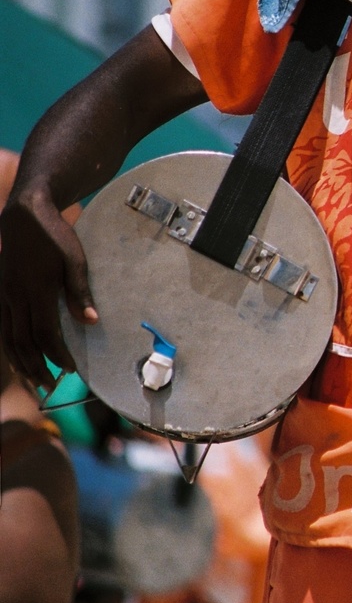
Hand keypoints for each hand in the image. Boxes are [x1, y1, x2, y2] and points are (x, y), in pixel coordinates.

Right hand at [0, 189, 95, 387]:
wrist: (24, 215)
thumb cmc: (55, 236)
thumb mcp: (74, 260)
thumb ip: (80, 292)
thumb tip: (90, 321)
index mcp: (37, 289)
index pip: (45, 333)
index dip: (56, 354)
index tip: (70, 369)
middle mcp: (15, 296)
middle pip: (22, 342)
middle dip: (37, 367)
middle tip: (51, 386)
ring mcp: (3, 294)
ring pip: (6, 338)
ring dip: (20, 363)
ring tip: (34, 382)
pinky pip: (0, 327)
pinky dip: (8, 347)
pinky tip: (17, 359)